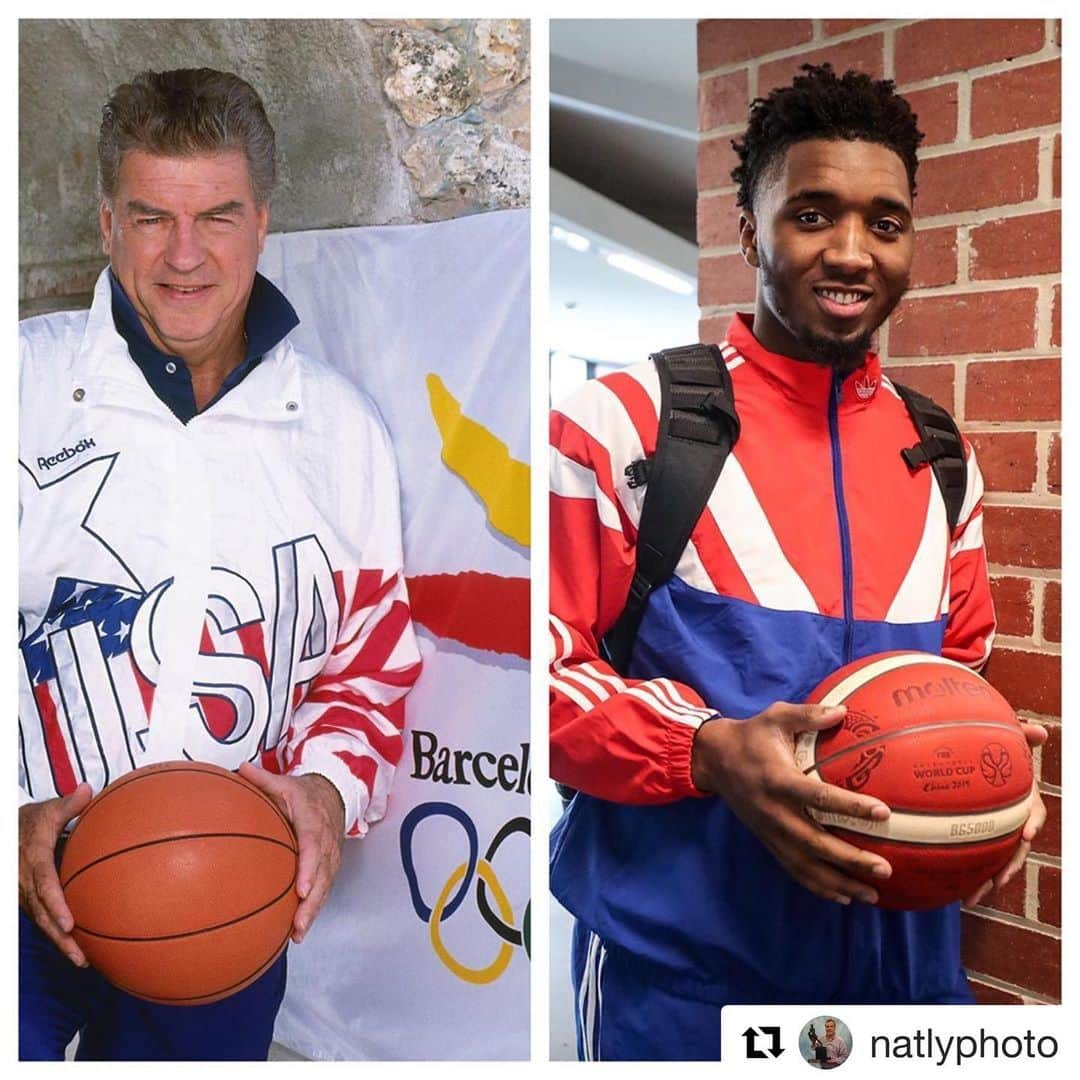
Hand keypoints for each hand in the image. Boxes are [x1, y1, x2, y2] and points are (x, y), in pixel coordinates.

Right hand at [19, 783, 92, 964]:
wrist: (7, 834)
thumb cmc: (31, 822)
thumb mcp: (47, 811)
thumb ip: (68, 804)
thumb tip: (88, 790)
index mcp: (33, 862)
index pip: (45, 887)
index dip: (56, 906)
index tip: (69, 923)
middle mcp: (26, 884)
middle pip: (43, 916)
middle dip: (61, 939)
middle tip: (81, 958)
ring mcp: (25, 895)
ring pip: (42, 922)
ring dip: (61, 942)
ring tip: (83, 960)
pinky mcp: (29, 900)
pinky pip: (43, 919)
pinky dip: (57, 934)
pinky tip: (77, 946)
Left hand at [238, 764, 345, 942]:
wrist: (335, 795)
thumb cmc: (305, 794)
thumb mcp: (285, 784)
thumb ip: (263, 779)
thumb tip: (240, 770)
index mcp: (314, 821)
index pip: (313, 846)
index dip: (309, 868)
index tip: (301, 888)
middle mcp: (326, 842)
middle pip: (323, 875)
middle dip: (312, 901)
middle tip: (298, 923)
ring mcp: (331, 857)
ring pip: (326, 887)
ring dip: (314, 911)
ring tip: (298, 933)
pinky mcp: (330, 868)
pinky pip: (324, 890)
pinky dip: (314, 910)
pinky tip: (299, 930)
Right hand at [691, 702, 891, 903]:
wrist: (713, 759)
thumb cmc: (751, 735)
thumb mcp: (775, 717)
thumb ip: (808, 714)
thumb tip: (843, 712)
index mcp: (778, 779)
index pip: (818, 796)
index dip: (850, 805)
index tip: (883, 812)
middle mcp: (773, 811)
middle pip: (814, 842)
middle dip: (850, 859)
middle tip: (885, 867)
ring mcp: (769, 830)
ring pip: (805, 863)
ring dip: (839, 881)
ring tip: (872, 894)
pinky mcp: (766, 840)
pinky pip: (793, 868)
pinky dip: (818, 886)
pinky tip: (843, 895)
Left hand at [964, 720, 1048, 906]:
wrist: (967, 751)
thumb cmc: (989, 744)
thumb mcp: (1005, 737)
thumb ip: (1019, 734)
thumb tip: (1043, 731)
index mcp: (1021, 796)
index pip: (1034, 811)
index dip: (1033, 821)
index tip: (1027, 833)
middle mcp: (1011, 817)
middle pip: (1015, 848)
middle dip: (1007, 867)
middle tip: (996, 881)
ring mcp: (993, 829)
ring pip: (993, 860)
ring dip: (984, 880)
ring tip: (969, 898)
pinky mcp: (973, 835)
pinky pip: (971, 857)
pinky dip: (963, 873)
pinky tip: (947, 889)